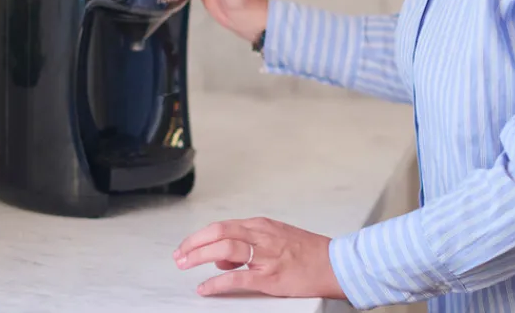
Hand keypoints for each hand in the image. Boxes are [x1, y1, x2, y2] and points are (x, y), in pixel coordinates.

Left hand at [172, 217, 347, 299]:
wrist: (336, 264)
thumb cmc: (308, 252)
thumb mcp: (276, 238)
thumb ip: (248, 244)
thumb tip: (221, 260)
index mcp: (262, 226)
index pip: (222, 226)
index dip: (200, 236)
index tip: (186, 246)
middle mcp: (261, 236)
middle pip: (218, 232)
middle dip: (194, 243)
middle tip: (179, 255)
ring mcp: (266, 256)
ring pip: (224, 250)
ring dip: (199, 256)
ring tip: (185, 265)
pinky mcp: (271, 277)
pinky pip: (237, 278)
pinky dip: (217, 282)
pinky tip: (205, 288)